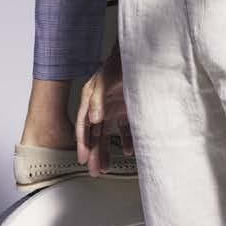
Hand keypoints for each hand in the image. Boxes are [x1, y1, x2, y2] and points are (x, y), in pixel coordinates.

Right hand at [75, 47, 131, 176]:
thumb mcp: (106, 79)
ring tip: (105, 168)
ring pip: (107, 135)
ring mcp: (114, 108)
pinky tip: (128, 150)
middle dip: (93, 153)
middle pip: (94, 134)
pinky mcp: (127, 109)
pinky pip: (125, 130)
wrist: (142, 54)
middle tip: (93, 170)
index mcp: (91, 98)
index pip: (84, 125)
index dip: (82, 143)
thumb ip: (98, 98)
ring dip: (106, 151)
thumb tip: (93, 119)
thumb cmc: (120, 63)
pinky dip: (126, 141)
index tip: (83, 158)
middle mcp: (100, 105)